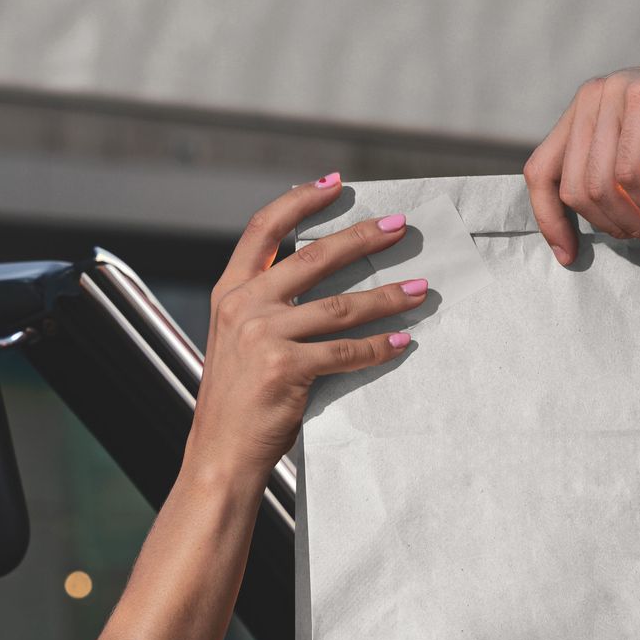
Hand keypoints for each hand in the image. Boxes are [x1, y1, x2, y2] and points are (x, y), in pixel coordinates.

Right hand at [187, 175, 424, 482]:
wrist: (219, 454)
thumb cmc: (238, 399)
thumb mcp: (238, 340)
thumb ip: (267, 305)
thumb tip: (321, 275)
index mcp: (229, 292)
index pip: (264, 229)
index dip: (300, 201)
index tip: (335, 185)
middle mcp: (243, 306)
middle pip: (314, 257)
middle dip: (362, 238)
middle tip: (400, 227)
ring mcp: (263, 336)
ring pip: (341, 306)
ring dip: (387, 296)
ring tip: (419, 289)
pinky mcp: (286, 368)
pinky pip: (347, 351)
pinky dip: (380, 346)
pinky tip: (403, 339)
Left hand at [521, 59, 639, 265]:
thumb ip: (609, 186)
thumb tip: (574, 238)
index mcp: (586, 112)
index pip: (542, 171)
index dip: (549, 219)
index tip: (568, 256)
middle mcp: (595, 97)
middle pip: (571, 186)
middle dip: (609, 227)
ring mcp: (619, 95)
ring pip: (599, 185)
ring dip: (635, 223)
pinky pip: (632, 174)